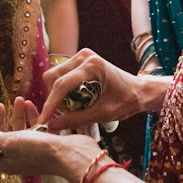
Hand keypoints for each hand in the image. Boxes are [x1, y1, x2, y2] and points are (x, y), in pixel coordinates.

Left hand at [0, 98, 100, 182]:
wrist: (71, 155)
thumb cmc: (37, 151)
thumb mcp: (8, 142)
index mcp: (3, 162)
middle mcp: (15, 157)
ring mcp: (30, 150)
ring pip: (17, 130)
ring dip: (15, 115)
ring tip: (17, 99)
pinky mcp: (44, 142)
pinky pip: (33, 127)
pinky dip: (29, 115)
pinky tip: (29, 104)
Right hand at [39, 48, 155, 129]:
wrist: (139, 90)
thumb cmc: (126, 101)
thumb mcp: (103, 114)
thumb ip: (76, 119)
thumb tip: (52, 126)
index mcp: (92, 66)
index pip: (62, 84)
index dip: (50, 104)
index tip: (43, 121)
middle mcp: (84, 56)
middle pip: (53, 77)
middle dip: (54, 98)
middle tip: (66, 114)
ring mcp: (81, 56)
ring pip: (55, 75)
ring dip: (58, 94)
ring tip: (73, 107)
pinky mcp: (80, 60)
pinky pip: (62, 74)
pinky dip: (63, 89)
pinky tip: (76, 100)